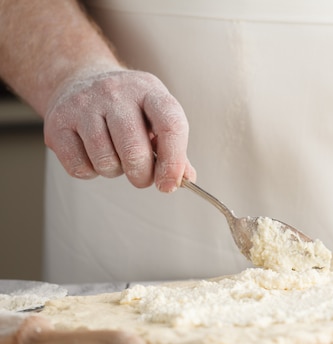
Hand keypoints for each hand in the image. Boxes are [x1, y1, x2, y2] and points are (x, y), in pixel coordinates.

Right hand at [44, 69, 195, 191]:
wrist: (79, 79)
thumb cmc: (127, 106)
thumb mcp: (155, 115)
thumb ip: (173, 148)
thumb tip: (185, 178)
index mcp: (149, 90)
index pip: (170, 125)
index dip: (174, 160)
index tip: (170, 184)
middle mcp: (115, 93)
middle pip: (134, 150)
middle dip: (142, 175)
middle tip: (141, 176)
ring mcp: (83, 105)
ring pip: (106, 161)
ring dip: (114, 171)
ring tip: (115, 156)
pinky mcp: (57, 122)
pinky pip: (80, 167)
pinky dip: (90, 171)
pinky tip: (92, 155)